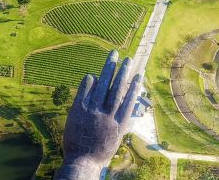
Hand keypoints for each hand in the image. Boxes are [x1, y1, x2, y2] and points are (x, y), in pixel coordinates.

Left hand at [55, 50, 141, 179]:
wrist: (81, 162)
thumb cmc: (100, 151)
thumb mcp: (116, 138)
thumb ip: (121, 121)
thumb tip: (129, 105)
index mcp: (120, 124)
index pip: (129, 100)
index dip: (134, 86)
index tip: (139, 74)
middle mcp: (108, 116)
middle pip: (117, 89)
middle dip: (123, 72)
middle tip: (129, 58)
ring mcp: (93, 112)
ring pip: (103, 86)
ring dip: (109, 70)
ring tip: (114, 57)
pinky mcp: (78, 110)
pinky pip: (85, 91)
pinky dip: (89, 82)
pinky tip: (92, 75)